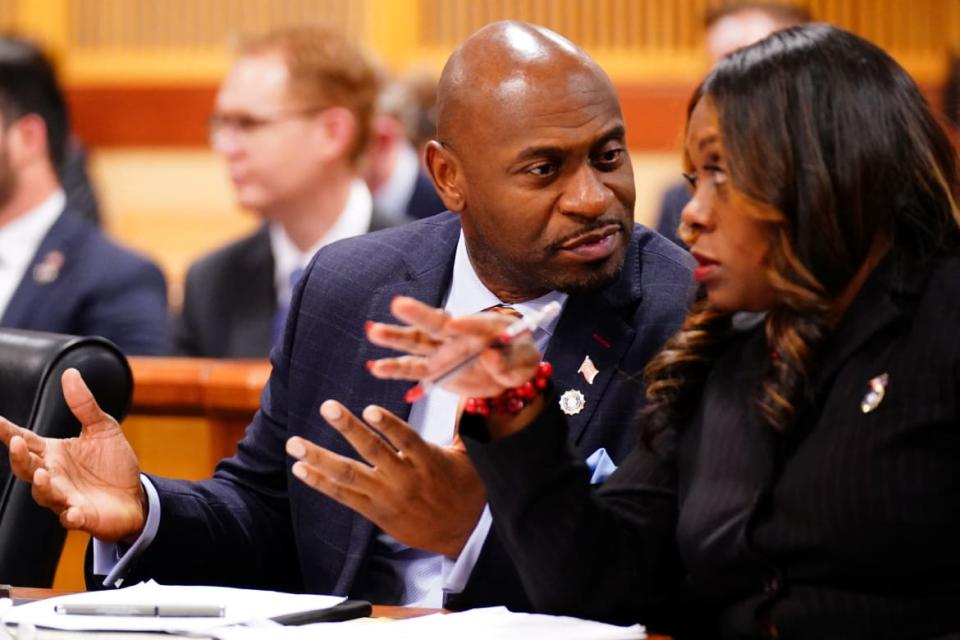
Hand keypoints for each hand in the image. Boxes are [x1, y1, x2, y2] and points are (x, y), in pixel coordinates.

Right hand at [0, 368, 145, 541]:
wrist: (135, 496)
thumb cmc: (112, 463)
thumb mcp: (102, 428)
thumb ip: (84, 405)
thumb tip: (70, 373)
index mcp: (53, 453)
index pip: (25, 440)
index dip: (8, 432)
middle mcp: (53, 475)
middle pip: (26, 467)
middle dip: (19, 458)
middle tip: (17, 444)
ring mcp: (64, 498)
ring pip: (43, 493)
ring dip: (41, 485)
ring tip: (41, 475)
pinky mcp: (82, 516)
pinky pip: (71, 518)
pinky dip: (71, 515)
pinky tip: (75, 511)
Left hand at [286, 400, 484, 558]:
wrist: (462, 533)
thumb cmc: (465, 487)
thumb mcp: (468, 456)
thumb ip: (461, 423)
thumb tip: (469, 393)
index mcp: (428, 460)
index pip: (406, 439)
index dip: (389, 425)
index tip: (370, 409)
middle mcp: (404, 478)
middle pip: (372, 451)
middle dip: (348, 428)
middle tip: (327, 407)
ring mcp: (386, 496)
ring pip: (349, 474)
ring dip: (319, 457)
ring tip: (294, 443)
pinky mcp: (374, 512)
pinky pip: (343, 496)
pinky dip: (320, 482)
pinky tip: (300, 468)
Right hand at [366, 296, 540, 397]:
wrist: (508, 370)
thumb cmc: (519, 358)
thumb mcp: (525, 362)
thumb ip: (509, 362)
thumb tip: (490, 356)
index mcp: (486, 326)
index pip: (477, 324)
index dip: (466, 323)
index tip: (453, 323)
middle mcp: (459, 334)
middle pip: (437, 324)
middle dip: (418, 315)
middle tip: (397, 304)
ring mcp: (444, 351)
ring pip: (418, 343)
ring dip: (396, 337)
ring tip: (373, 331)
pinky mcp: (436, 369)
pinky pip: (414, 369)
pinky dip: (395, 369)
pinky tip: (375, 367)